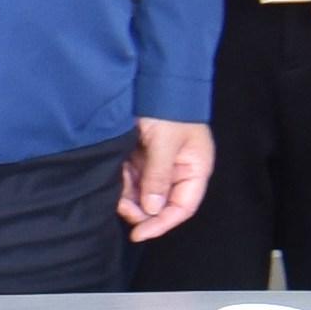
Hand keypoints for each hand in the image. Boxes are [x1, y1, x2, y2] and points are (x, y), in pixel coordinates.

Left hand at [119, 118, 212, 238]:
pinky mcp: (142, 155)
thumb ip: (158, 176)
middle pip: (160, 203)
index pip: (182, 206)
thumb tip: (151, 209)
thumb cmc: (169, 108)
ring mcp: (160, 162)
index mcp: (195, 168)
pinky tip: (116, 173)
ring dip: (129, 194)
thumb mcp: (165, 142)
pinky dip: (123, 180)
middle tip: (122, 206)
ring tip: (118, 185)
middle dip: (141, 208)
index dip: (162, 223)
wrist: (155, 77)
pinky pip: (132, 177)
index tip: (140, 232)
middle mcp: (179, 169)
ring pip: (143, 192)